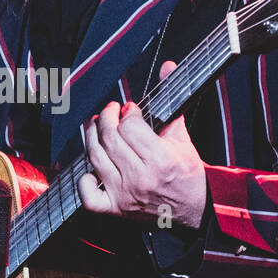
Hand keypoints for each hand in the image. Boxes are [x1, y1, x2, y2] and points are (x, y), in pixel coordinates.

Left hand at [78, 61, 206, 228]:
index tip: (131, 109)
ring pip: (95, 158)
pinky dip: (85, 181)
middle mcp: (140, 178)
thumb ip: (171, 103)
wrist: (192, 210)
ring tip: (97, 127)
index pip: (130, 127)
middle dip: (107, 118)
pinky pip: (89, 196)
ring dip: (91, 137)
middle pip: (110, 139)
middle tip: (111, 111)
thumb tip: (167, 67)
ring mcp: (124, 195)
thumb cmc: (187, 175)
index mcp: (160, 160)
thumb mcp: (183, 138)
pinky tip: (91, 168)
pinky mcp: (115, 208)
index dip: (128, 112)